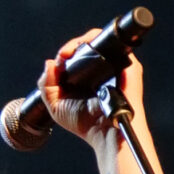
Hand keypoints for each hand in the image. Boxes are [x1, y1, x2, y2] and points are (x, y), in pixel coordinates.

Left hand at [37, 29, 145, 145]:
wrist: (105, 133)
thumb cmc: (84, 123)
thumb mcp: (56, 106)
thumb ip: (46, 85)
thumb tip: (48, 63)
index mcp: (86, 77)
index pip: (75, 54)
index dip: (64, 53)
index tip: (58, 61)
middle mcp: (101, 69)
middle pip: (85, 45)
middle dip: (71, 47)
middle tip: (63, 56)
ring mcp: (115, 65)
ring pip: (98, 40)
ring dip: (82, 41)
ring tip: (70, 53)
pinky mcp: (127, 64)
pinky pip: (113, 43)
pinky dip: (97, 41)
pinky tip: (86, 50)